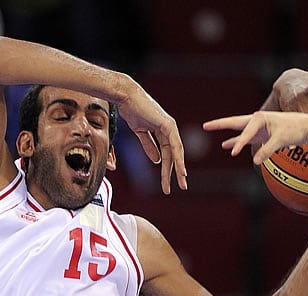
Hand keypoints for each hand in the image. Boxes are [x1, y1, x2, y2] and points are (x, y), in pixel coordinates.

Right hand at [117, 79, 186, 193]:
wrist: (126, 97)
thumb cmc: (131, 110)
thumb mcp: (140, 132)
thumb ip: (149, 145)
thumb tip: (157, 161)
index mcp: (163, 131)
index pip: (168, 153)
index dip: (168, 168)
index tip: (167, 183)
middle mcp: (169, 129)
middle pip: (174, 155)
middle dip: (177, 172)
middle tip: (181, 187)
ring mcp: (170, 127)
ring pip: (177, 152)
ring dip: (179, 168)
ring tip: (182, 182)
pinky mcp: (167, 125)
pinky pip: (174, 145)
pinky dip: (178, 157)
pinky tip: (180, 169)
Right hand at [204, 111, 307, 164]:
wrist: (306, 126)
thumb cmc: (295, 130)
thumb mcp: (281, 140)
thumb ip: (267, 151)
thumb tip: (255, 163)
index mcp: (260, 119)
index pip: (245, 133)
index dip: (238, 143)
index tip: (232, 154)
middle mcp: (256, 121)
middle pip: (234, 123)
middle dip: (220, 125)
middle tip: (205, 126)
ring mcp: (258, 128)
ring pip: (238, 131)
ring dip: (226, 133)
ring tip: (210, 131)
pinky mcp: (261, 134)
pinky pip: (245, 138)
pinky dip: (237, 142)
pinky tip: (227, 146)